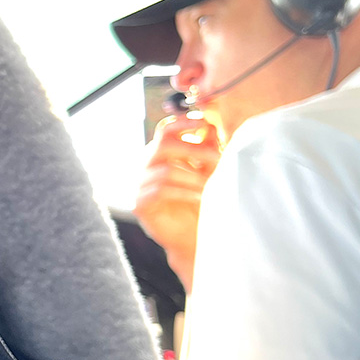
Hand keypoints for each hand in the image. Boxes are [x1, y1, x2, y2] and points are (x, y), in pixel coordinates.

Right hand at [134, 114, 221, 291]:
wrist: (190, 237)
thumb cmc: (199, 202)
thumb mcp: (206, 171)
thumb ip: (206, 148)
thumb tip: (211, 124)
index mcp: (160, 153)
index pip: (166, 129)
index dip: (185, 122)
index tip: (208, 123)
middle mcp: (146, 165)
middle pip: (163, 144)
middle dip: (194, 149)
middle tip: (219, 158)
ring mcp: (140, 184)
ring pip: (166, 170)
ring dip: (194, 177)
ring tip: (211, 186)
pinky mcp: (140, 204)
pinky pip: (161, 190)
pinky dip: (185, 192)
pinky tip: (200, 198)